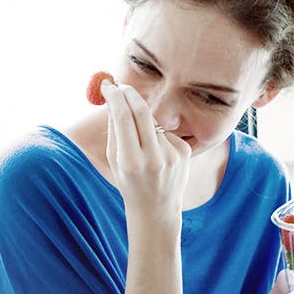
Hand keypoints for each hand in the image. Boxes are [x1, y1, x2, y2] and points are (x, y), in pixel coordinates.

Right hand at [100, 81, 191, 212]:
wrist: (157, 208)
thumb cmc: (130, 182)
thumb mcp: (114, 160)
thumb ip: (114, 129)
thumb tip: (113, 97)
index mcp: (130, 161)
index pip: (123, 118)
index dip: (115, 97)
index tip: (108, 85)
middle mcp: (153, 157)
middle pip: (142, 112)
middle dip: (130, 94)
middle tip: (121, 87)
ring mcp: (172, 155)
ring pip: (153, 123)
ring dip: (143, 122)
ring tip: (141, 145)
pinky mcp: (185, 152)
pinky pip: (166, 132)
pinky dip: (157, 136)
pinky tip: (158, 154)